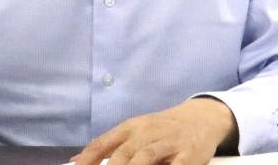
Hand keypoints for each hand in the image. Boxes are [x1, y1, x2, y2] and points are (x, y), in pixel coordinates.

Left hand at [71, 98, 238, 164]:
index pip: (102, 144)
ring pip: (145, 157)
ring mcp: (168, 142)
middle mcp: (147, 132)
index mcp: (130, 127)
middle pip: (123, 154)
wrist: (201, 118)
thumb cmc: (161, 129)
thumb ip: (109, 146)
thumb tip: (76, 159)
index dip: (87, 160)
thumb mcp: (135, 131)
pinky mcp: (189, 153)